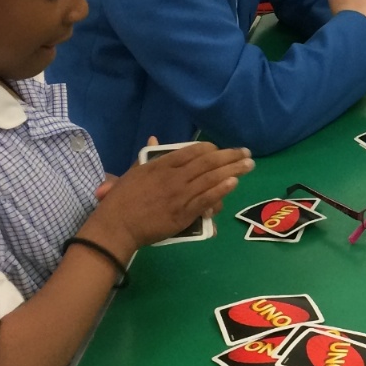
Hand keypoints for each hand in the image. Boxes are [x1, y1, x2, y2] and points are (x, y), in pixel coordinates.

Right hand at [83, 142, 254, 255]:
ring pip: (211, 179)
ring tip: (248, 165)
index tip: (222, 149)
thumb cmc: (122, 200)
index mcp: (161, 165)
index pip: (192, 151)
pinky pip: (206, 199)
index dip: (210, 149)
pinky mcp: (183, 213)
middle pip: (207, 162)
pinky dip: (221, 190)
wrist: (117, 226)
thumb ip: (148, 156)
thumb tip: (154, 138)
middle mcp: (173, 177)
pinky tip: (233, 183)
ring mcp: (180, 195)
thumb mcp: (133, 172)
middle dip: (230, 156)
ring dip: (233, 170)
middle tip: (246, 153)